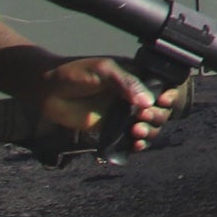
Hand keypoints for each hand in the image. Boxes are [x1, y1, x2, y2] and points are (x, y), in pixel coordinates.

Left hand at [12, 53, 175, 156]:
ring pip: (150, 127)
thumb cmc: (74, 72)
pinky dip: (139, 144)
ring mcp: (123, 114)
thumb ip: (126, 83)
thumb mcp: (103, 71)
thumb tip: (148, 102)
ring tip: (136, 131)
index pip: (165, 87)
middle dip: (158, 116)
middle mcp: (133, 97)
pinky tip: (135, 144)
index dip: (169, 96)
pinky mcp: (111, 130)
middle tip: (142, 117)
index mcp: (136, 77)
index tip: (162, 100)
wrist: (47, 89)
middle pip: (161, 110)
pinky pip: (131, 140)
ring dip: (150, 132)